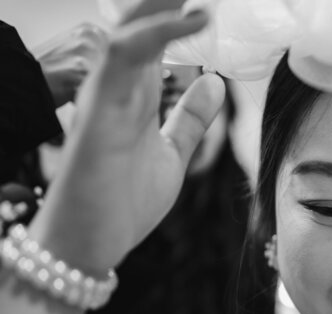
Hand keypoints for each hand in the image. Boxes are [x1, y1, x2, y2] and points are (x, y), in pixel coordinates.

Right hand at [27, 0, 225, 272]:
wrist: (90, 243)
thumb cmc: (122, 202)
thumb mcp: (171, 155)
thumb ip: (190, 120)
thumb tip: (213, 83)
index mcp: (139, 96)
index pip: (158, 39)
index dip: (180, 11)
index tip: (209, 0)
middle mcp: (121, 88)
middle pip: (143, 25)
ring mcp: (108, 95)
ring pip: (131, 30)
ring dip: (163, 4)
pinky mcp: (99, 110)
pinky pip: (122, 57)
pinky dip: (156, 34)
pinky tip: (192, 20)